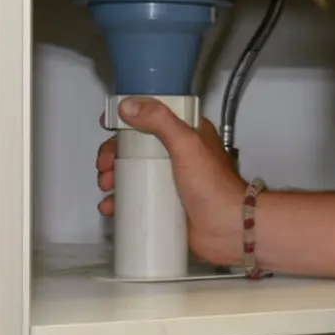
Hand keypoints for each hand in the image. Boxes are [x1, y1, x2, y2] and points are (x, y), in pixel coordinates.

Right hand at [96, 96, 247, 265]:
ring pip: (134, 171)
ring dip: (113, 176)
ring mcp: (172, 179)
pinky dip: (120, 199)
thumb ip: (161, 122)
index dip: (129, 118)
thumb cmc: (217, 188)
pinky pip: (138, 197)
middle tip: (105, 165)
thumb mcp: (187, 145)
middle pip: (137, 145)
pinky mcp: (167, 202)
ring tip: (107, 185)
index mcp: (188, 134)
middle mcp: (180, 154)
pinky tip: (111, 206)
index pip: (154, 116)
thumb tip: (130, 106)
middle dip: (114, 153)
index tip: (110, 124)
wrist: (229, 228)